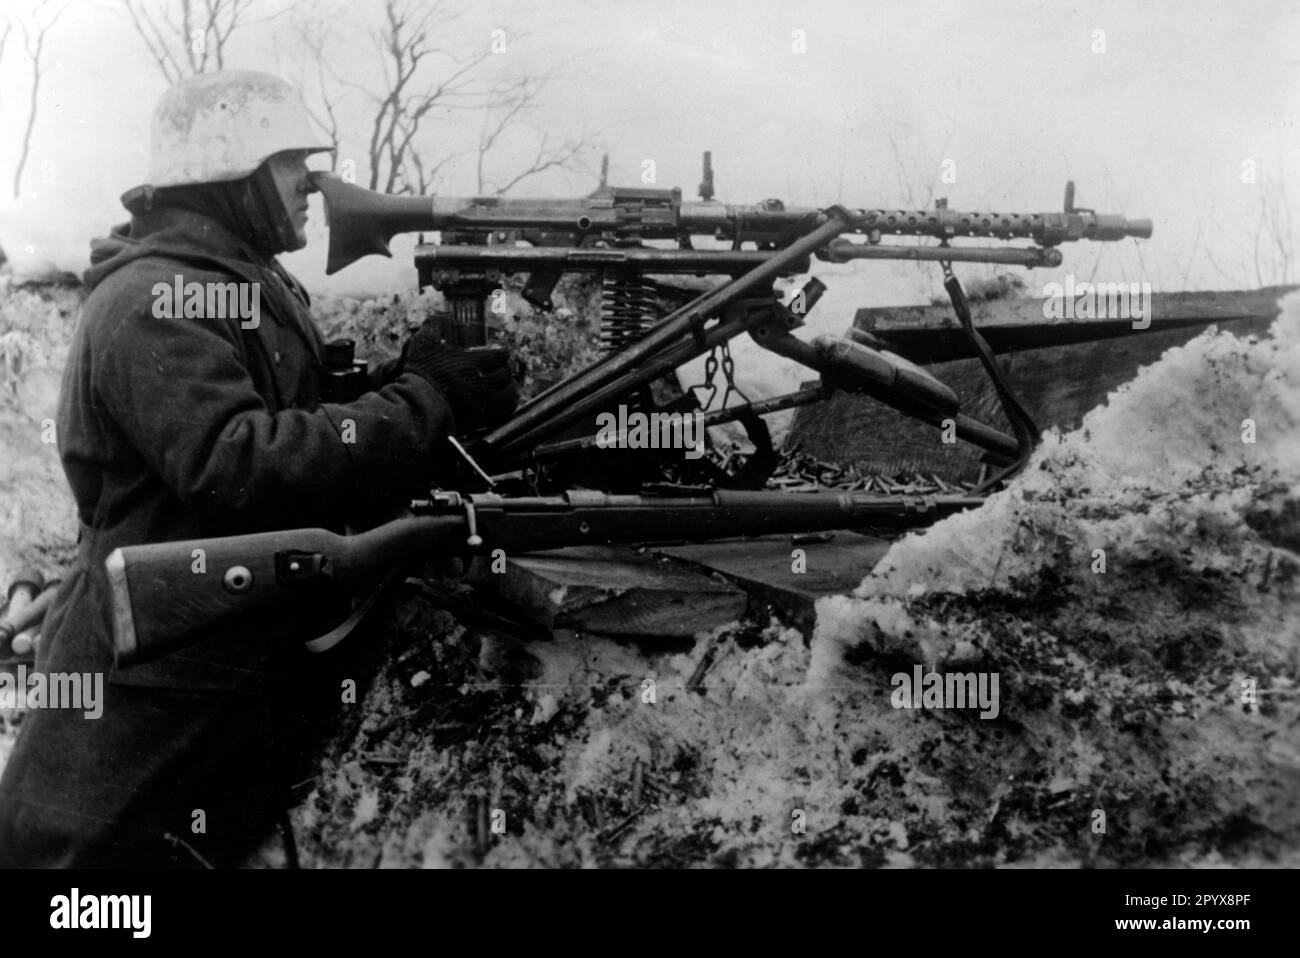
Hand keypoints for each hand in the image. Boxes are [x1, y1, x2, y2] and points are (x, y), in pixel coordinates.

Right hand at [401, 323, 518, 433]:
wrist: (418, 406)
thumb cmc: (421, 374)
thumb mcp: (423, 344)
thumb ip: (433, 327)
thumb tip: (439, 317)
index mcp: (474, 362)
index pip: (501, 354)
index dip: (500, 351)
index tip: (497, 351)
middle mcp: (484, 381)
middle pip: (506, 373)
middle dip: (504, 369)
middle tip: (499, 368)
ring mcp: (484, 402)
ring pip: (510, 393)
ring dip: (509, 387)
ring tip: (505, 385)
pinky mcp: (482, 418)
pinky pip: (505, 411)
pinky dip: (508, 405)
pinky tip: (503, 402)